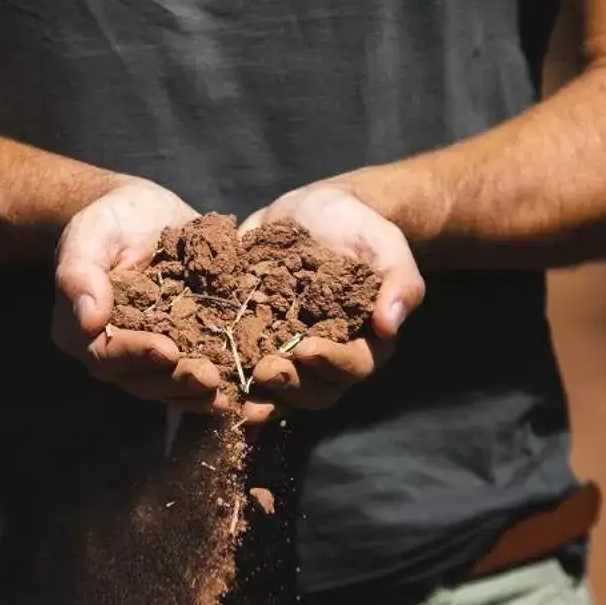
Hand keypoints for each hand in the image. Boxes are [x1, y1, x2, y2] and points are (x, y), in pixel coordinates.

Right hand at [50, 177, 230, 409]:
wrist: (143, 214)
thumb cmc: (110, 221)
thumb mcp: (89, 234)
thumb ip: (80, 274)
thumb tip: (89, 322)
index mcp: (80, 330)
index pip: (105, 353)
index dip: (136, 355)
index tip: (167, 351)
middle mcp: (112, 352)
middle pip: (140, 379)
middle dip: (176, 381)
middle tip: (208, 378)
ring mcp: (147, 357)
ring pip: (168, 386)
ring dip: (197, 393)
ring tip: (228, 392)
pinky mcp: (179, 349)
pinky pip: (193, 375)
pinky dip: (215, 387)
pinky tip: (241, 390)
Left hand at [238, 179, 425, 413]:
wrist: (316, 209)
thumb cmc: (359, 228)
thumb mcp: (385, 245)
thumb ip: (399, 283)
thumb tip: (391, 324)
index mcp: (363, 341)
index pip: (354, 366)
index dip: (333, 363)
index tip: (308, 348)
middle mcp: (327, 357)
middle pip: (314, 390)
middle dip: (290, 386)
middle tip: (265, 371)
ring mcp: (289, 353)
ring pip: (279, 390)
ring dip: (259, 395)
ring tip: (237, 391)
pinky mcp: (256, 340)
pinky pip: (242, 367)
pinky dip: (227, 375)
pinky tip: (207, 374)